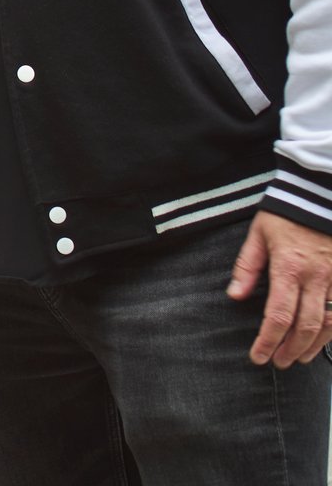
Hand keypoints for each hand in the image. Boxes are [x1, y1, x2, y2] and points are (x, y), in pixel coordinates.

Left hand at [229, 211, 331, 366]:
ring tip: (300, 358)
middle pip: (306, 326)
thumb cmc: (285, 214)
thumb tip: (235, 296)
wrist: (321, 194)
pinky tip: (324, 340)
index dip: (268, 341)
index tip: (257, 356)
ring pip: (331, 324)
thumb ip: (247, 267)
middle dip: (291, 350)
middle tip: (278, 363)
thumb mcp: (258, 235)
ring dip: (314, 346)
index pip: (278, 315)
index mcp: (289, 267)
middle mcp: (317, 278)